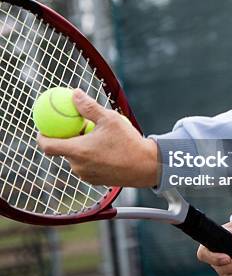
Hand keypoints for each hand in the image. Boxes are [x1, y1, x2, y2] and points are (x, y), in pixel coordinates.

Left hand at [37, 89, 159, 187]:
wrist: (146, 166)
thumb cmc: (128, 142)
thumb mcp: (109, 119)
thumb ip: (88, 107)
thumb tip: (74, 94)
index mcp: (78, 151)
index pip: (47, 145)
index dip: (41, 136)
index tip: (43, 127)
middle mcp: (78, 166)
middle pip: (63, 150)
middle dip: (67, 137)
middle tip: (76, 125)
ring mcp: (87, 175)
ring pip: (76, 158)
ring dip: (80, 146)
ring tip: (95, 135)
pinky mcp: (96, 180)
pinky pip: (86, 165)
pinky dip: (90, 155)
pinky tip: (104, 147)